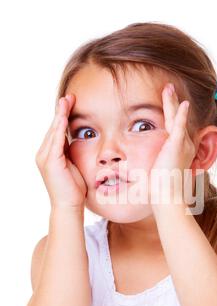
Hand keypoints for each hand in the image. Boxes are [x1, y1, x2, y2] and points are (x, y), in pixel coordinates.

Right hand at [35, 94, 87, 209]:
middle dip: (62, 111)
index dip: (63, 116)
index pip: (57, 131)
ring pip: (53, 131)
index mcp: (51, 154)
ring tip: (67, 100)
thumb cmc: (75, 188)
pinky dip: (60, 128)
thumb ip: (72, 152)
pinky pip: (56, 141)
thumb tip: (79, 140)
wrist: (70, 205)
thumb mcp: (74, 165)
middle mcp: (44, 154)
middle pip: (54, 128)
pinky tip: (64, 117)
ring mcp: (45, 157)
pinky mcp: (50, 162)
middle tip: (70, 96)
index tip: (71, 103)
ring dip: (60, 115)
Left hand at [149, 83, 195, 207]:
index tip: (167, 105)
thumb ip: (143, 170)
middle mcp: (183, 145)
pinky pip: (179, 125)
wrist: (168, 197)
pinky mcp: (177, 146)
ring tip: (169, 87)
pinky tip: (183, 102)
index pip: (173, 128)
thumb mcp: (153, 175)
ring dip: (173, 102)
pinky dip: (181, 114)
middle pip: (176, 119)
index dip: (171, 115)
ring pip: (176, 118)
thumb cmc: (160, 190)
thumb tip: (120, 178)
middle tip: (169, 88)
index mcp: (178, 151)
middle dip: (172, 103)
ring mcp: (182, 145)